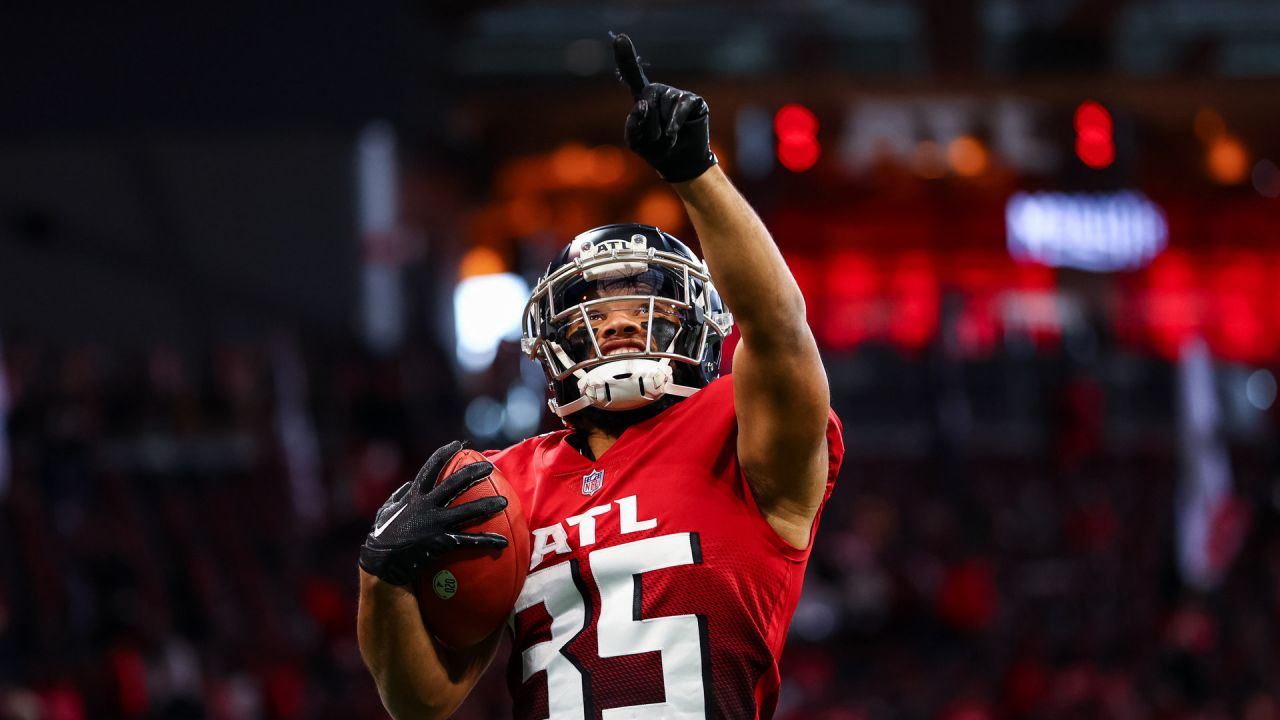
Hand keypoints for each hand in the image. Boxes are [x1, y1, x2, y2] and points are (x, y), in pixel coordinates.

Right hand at [358, 441, 508, 585]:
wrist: (381, 563)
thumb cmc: (382, 537)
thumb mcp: (385, 511)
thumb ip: (397, 497)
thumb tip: (407, 484)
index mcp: (414, 496)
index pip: (430, 469)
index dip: (444, 454)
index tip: (458, 444)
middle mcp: (426, 506)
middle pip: (454, 484)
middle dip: (473, 473)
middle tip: (489, 467)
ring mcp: (434, 523)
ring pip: (467, 511)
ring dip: (487, 505)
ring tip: (505, 502)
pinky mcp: (441, 542)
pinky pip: (468, 540)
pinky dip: (486, 540)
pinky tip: (502, 542)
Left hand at [612, 32, 717, 181]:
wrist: (681, 164)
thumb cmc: (656, 151)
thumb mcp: (636, 142)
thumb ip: (632, 124)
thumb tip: (642, 104)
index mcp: (643, 98)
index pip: (632, 75)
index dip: (626, 56)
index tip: (619, 38)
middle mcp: (659, 92)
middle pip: (647, 98)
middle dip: (648, 124)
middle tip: (655, 139)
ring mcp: (677, 94)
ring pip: (664, 105)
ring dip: (663, 129)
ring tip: (668, 139)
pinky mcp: (693, 100)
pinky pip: (679, 107)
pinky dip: (674, 123)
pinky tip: (675, 134)